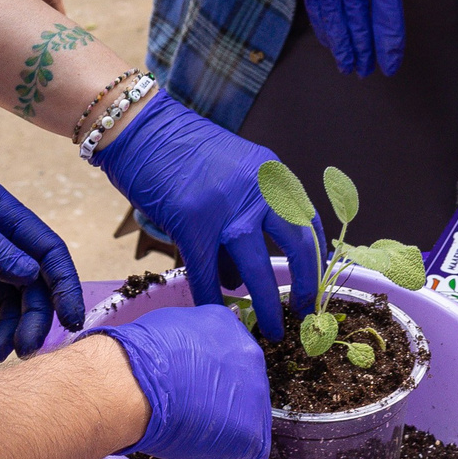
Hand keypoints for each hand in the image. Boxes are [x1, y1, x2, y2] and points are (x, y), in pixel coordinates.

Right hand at [88, 305, 273, 458]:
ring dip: (223, 429)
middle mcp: (249, 354)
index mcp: (226, 326)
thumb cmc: (138, 360)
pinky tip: (199, 448)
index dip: (208, 378)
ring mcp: (256, 393)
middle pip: (243, 387)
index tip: (192, 388)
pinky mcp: (253, 431)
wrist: (134, 386)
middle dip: (220, 402)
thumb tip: (181, 358)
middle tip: (191, 410)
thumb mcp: (166, 329)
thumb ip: (186, 344)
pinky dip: (225, 457)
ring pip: (247, 420)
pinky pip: (247, 453)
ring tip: (190, 430)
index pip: (229, 356)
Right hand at [93, 90, 317, 341]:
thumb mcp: (231, 172)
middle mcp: (257, 189)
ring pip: (256, 268)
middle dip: (304, 286)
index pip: (307, 222)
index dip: (316, 260)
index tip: (315, 286)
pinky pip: (207, 273)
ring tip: (270, 331)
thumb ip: (245, 216)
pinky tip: (216, 316)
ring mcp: (225, 207)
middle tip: (303, 316)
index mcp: (272, 173)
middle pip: (296, 246)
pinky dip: (212, 298)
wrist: (141, 127)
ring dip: (265, 305)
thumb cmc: (182, 151)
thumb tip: (243, 280)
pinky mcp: (192, 222)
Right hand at [267, 0, 423, 75]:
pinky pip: (315, 1)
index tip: (391, 60)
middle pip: (358, 18)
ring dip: (343, 44)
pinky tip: (329, 39)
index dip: (389, 38)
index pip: (385, 7)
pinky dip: (322, 22)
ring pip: (334, 15)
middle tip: (368, 71)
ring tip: (348, 66)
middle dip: (364, 48)